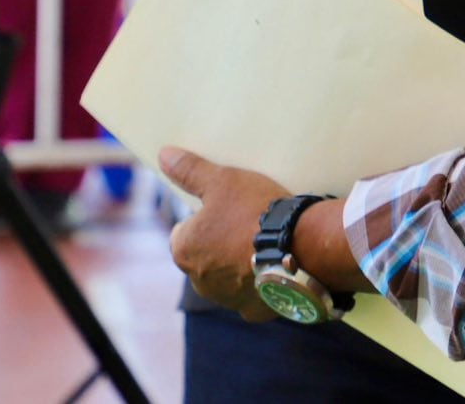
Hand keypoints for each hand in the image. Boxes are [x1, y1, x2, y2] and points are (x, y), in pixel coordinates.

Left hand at [162, 146, 289, 322]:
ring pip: (228, 277)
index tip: (226, 208)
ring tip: (267, 242)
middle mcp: (198, 280)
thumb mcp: (223, 181)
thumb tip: (164, 154)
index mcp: (184, 249)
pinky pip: (254, 294)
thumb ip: (191, 170)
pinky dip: (262, 282)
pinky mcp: (253, 310)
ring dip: (240, 264)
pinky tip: (279, 265)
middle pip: (206, 256)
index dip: (204, 218)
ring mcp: (226, 299)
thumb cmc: (255, 211)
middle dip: (221, 243)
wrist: (300, 246)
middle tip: (249, 222)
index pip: (184, 232)